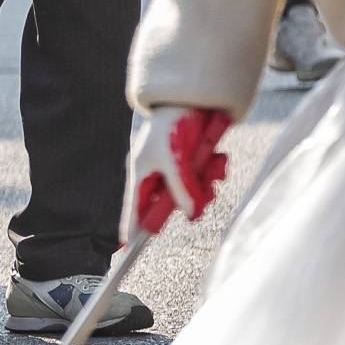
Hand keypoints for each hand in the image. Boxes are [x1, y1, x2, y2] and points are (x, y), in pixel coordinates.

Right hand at [129, 106, 232, 236]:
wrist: (193, 97)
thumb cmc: (173, 125)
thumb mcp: (176, 160)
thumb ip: (182, 189)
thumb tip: (190, 214)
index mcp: (143, 173)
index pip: (134, 207)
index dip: (131, 226)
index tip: (126, 247)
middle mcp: (159, 173)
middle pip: (172, 203)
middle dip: (193, 199)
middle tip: (206, 192)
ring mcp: (178, 168)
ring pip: (194, 192)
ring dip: (208, 182)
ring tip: (213, 165)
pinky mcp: (194, 161)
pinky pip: (206, 177)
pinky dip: (215, 170)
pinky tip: (218, 159)